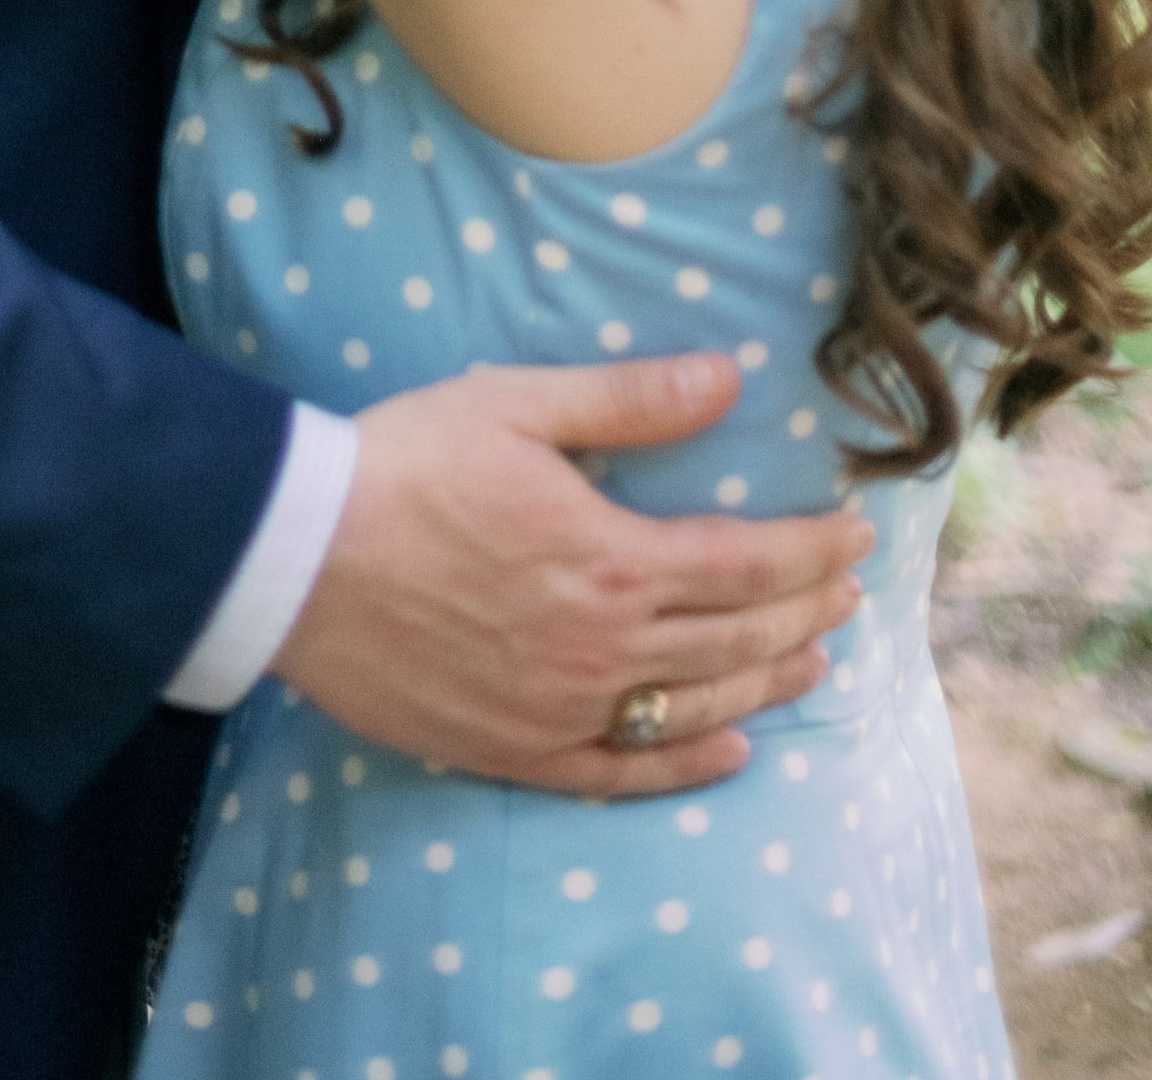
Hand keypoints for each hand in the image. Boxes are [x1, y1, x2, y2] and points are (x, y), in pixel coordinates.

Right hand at [273, 353, 870, 797]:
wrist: (296, 557)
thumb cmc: (403, 464)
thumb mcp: (516, 404)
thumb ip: (629, 400)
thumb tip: (728, 378)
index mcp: (611, 558)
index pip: (745, 562)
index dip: (810, 551)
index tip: (855, 537)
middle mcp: (603, 646)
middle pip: (734, 638)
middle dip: (805, 612)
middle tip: (850, 595)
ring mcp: (561, 708)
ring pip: (695, 709)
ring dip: (766, 685)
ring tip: (812, 663)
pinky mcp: (514, 749)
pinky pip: (622, 773)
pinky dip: (686, 768)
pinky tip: (729, 756)